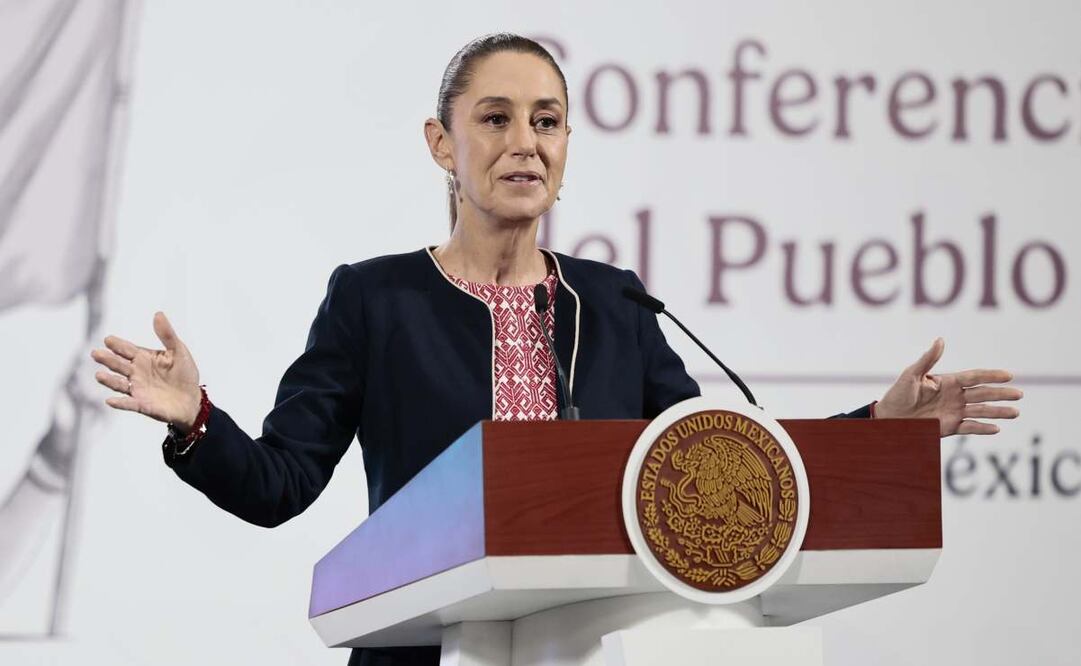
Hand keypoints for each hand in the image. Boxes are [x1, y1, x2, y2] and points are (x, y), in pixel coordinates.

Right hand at [90, 312, 201, 429]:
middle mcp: (136, 373)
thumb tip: (158, 314)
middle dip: (108, 359)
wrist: (192, 398)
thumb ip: (167, 334)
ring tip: (99, 375)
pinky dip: (120, 403)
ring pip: (119, 384)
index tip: (108, 340)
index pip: (128, 350)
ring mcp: (138, 389)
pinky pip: (129, 404)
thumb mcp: (178, 351)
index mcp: (144, 358)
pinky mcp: (142, 405)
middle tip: (96, 353)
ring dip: (109, 380)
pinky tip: (111, 401)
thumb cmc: (184, 373)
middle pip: (119, 365)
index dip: (118, 345)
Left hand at [875, 338, 1021, 436]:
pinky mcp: (949, 427)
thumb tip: (940, 340)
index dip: (991, 376)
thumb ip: (928, 360)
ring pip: (981, 411)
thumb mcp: (911, 374)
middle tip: (1019, 394)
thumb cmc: (898, 394)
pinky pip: (969, 428)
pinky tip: (996, 428)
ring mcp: (954, 412)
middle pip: (983, 394)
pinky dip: (983, 428)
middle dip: (1001, 394)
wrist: (889, 418)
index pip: (974, 377)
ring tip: (1015, 412)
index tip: (1009, 375)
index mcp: (947, 382)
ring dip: (998, 412)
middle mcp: (954, 396)